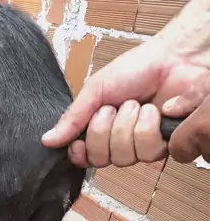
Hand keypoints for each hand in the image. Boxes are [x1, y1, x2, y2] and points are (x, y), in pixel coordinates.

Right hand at [42, 0, 209, 167]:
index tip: (79, 142)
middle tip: (113, 108)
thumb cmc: (136, 69)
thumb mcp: (95, 90)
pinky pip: (147, 152)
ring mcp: (141, 145)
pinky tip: (154, 112)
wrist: (173, 60)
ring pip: (124, 157)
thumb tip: (47, 140)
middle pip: (101, 159)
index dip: (81, 153)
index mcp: (99, 128)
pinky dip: (147, 127)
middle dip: (105, 130)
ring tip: (136, 105)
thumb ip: (72, 118)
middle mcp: (119, 141)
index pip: (84, 158)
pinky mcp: (163, 146)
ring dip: (127, 126)